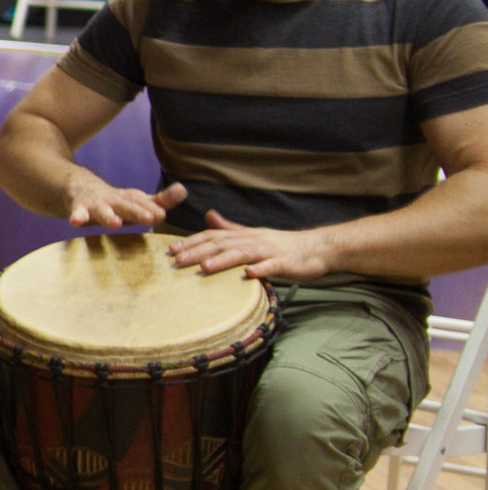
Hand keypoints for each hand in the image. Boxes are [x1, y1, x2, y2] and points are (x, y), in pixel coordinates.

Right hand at [67, 176, 187, 228]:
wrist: (80, 187)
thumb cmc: (115, 201)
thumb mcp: (138, 200)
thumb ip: (161, 199)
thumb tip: (185, 189)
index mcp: (131, 199)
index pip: (143, 203)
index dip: (151, 208)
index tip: (161, 214)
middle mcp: (115, 200)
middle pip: (127, 206)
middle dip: (136, 212)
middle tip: (149, 218)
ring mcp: (97, 204)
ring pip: (103, 211)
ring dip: (109, 216)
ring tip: (115, 223)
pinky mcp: (80, 208)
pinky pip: (78, 213)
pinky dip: (77, 216)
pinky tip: (75, 222)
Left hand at [167, 212, 334, 280]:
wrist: (316, 248)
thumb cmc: (281, 244)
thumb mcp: (252, 234)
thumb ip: (229, 228)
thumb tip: (208, 215)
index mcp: (244, 235)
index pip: (213, 236)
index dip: (192, 242)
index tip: (171, 250)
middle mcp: (253, 240)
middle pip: (223, 244)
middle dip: (199, 251)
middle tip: (177, 260)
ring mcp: (269, 251)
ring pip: (243, 253)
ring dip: (223, 260)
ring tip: (204, 267)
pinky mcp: (285, 262)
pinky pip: (272, 266)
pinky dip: (260, 269)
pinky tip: (248, 274)